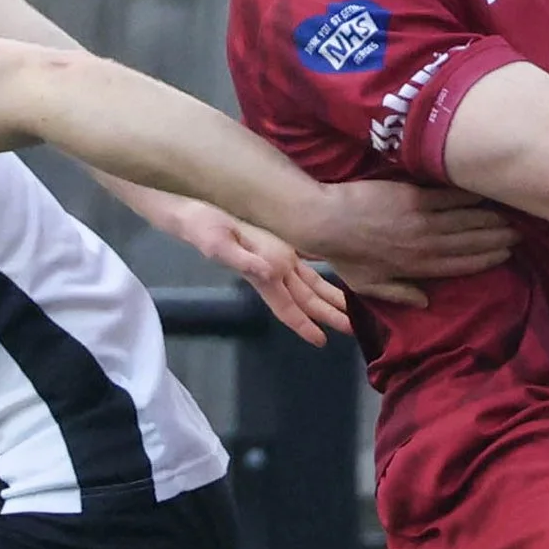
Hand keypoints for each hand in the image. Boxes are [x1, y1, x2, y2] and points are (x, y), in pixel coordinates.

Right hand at [156, 203, 355, 347]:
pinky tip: (335, 275)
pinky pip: (306, 261)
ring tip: (350, 311)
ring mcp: (278, 254)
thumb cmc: (203, 226)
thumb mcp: (219, 244)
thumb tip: (269, 273)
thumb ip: (244, 260)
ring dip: (329, 298)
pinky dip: (321, 272)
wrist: (195, 207)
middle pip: (306, 299)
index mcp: (264, 274)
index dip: (304, 326)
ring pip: (310, 283)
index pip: (287, 308)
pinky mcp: (279, 240)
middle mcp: (275, 269)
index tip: (321, 341)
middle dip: (328, 315)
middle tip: (352, 330)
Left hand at [306, 181, 521, 302]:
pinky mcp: (414, 196)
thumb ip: (399, 293)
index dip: (485, 259)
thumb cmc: (344, 254)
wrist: (326, 220)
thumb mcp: (368, 285)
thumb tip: (426, 301)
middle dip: (496, 238)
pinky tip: (486, 193)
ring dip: (490, 219)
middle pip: (470, 242)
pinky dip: (469, 196)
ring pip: (466, 220)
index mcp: (417, 267)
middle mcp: (425, 245)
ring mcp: (421, 220)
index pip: (460, 265)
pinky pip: (450, 197)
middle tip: (520, 233)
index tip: (505, 254)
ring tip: (511, 215)